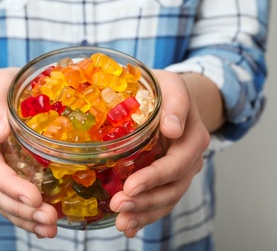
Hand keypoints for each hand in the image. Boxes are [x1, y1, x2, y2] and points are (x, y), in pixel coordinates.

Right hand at [0, 68, 57, 237]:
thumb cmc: (2, 87)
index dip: (10, 185)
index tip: (34, 197)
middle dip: (21, 208)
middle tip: (48, 218)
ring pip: (3, 200)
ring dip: (25, 217)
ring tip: (49, 228)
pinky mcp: (4, 174)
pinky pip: (10, 198)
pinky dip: (25, 214)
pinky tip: (43, 225)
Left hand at [110, 70, 210, 237]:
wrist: (172, 97)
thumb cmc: (167, 89)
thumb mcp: (172, 86)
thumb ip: (176, 105)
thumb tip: (173, 129)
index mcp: (192, 138)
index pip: (175, 164)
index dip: (154, 178)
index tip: (130, 186)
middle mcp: (189, 159)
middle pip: (172, 188)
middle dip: (145, 201)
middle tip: (119, 206)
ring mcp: (179, 170)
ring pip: (166, 199)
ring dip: (144, 213)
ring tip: (122, 223)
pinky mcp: (167, 177)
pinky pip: (160, 199)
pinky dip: (145, 214)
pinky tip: (129, 225)